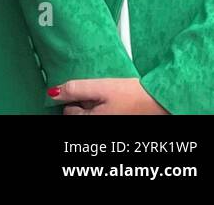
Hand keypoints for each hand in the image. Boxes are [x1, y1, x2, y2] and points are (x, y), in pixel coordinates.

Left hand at [50, 78, 169, 114]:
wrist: (160, 101)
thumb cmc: (134, 95)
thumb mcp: (100, 87)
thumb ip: (75, 90)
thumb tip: (53, 93)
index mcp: (92, 121)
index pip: (69, 112)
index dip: (74, 98)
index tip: (84, 91)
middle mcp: (100, 127)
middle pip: (80, 116)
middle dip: (83, 105)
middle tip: (98, 94)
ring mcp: (109, 126)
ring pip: (92, 117)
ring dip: (94, 108)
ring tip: (108, 99)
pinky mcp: (119, 121)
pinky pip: (104, 116)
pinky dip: (104, 110)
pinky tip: (115, 104)